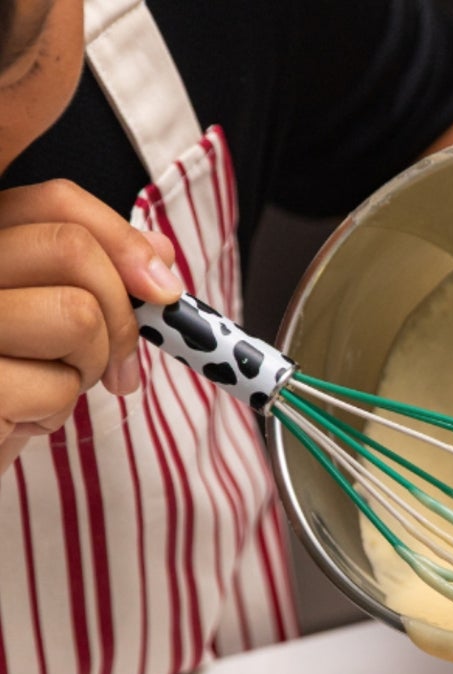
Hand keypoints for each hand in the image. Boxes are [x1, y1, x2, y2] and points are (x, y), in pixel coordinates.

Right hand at [0, 179, 182, 465]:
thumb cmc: (2, 385)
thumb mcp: (45, 322)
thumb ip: (91, 277)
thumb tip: (160, 250)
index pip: (55, 200)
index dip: (123, 241)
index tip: (161, 290)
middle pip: (74, 248)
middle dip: (120, 316)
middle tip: (114, 366)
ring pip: (78, 313)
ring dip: (90, 366)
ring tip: (52, 385)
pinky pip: (58, 384)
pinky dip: (58, 411)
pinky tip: (20, 418)